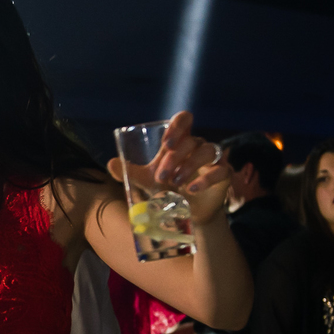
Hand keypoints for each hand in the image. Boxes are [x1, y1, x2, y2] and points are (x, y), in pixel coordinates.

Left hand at [108, 110, 229, 226]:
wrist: (187, 213)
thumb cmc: (168, 189)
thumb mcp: (147, 180)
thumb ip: (130, 171)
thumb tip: (110, 163)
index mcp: (180, 142)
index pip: (184, 120)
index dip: (178, 125)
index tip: (166, 142)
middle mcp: (198, 146)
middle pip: (191, 140)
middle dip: (174, 157)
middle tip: (162, 176)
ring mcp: (212, 160)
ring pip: (206, 151)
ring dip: (189, 165)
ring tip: (175, 182)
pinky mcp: (223, 175)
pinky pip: (220, 170)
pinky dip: (206, 179)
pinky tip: (191, 189)